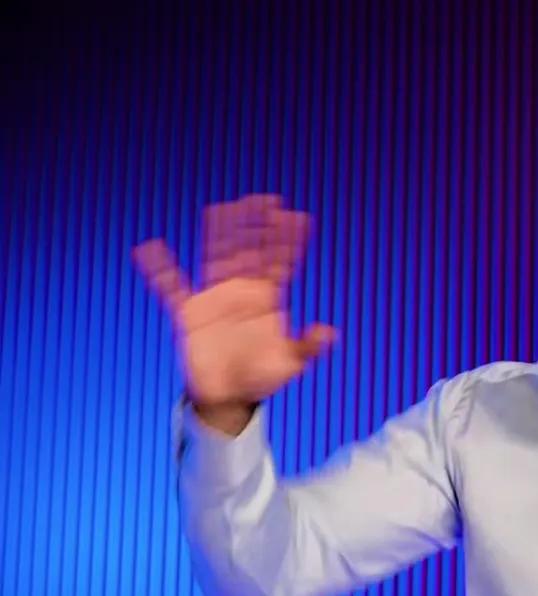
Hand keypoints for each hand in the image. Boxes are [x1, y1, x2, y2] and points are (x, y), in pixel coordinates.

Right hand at [132, 195, 335, 413]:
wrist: (229, 396)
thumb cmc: (261, 377)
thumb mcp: (289, 363)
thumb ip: (307, 346)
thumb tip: (328, 332)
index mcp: (267, 300)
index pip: (278, 262)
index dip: (287, 240)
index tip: (297, 216)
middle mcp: (242, 292)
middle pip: (248, 251)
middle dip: (255, 226)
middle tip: (263, 199)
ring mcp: (215, 299)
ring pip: (216, 258)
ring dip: (219, 234)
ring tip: (220, 207)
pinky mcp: (190, 314)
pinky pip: (172, 287)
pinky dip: (160, 269)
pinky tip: (150, 249)